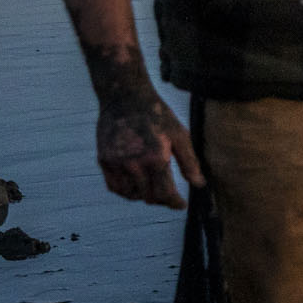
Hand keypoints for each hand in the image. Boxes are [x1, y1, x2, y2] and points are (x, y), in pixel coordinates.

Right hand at [97, 94, 202, 208]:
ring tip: (153, 189)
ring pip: (130, 195)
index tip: (181, 204)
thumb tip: (199, 184)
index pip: (164, 193)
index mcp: (155, 158)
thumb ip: (190, 162)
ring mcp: (116, 163)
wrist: (125, 98)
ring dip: (143, 196)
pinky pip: (114, 187)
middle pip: (148, 196)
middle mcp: (133, 164)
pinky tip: (136, 184)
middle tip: (169, 196)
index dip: (174, 203)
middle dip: (161, 199)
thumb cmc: (157, 115)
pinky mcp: (103, 160)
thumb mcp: (180, 135)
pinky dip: (125, 191)